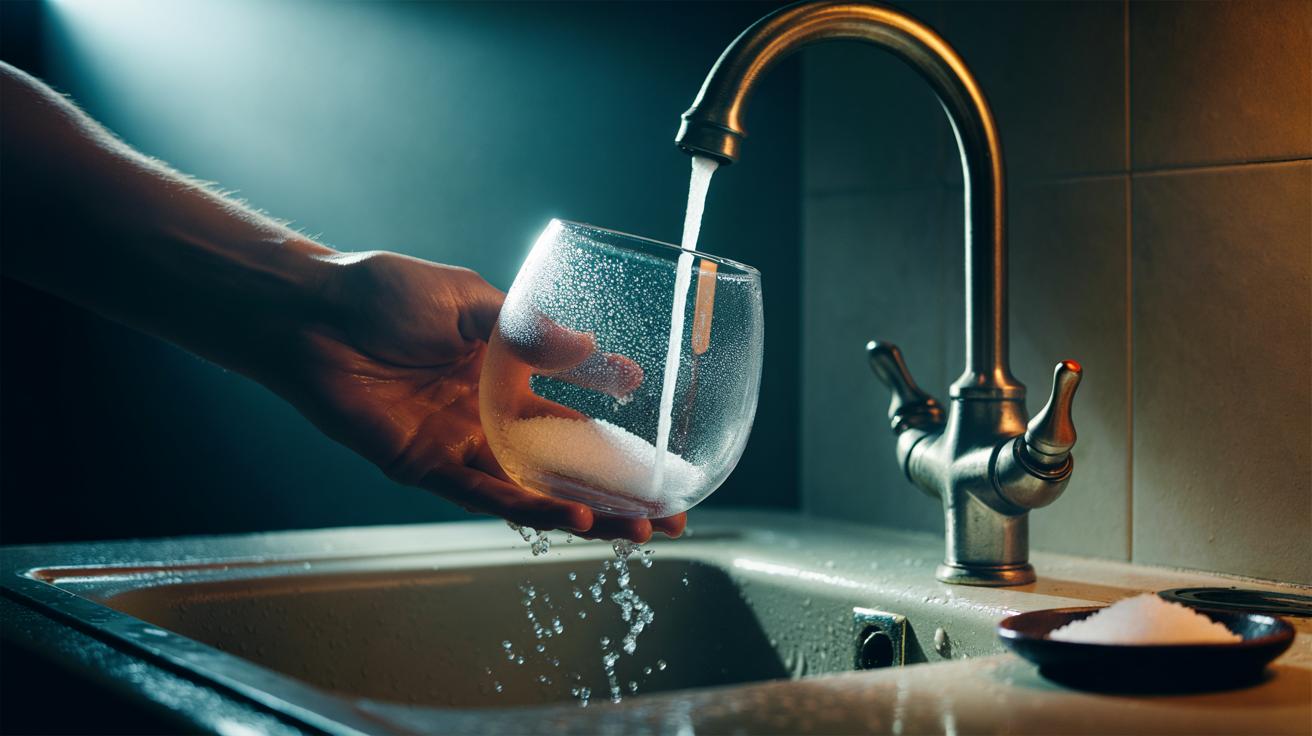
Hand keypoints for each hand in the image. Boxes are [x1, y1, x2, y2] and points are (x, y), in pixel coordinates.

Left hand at [269, 250, 685, 541]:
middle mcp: (489, 418)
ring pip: (536, 490)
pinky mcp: (428, 467)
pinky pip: (487, 495)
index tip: (660, 430)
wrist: (313, 315)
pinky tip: (577, 517)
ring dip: (589, 512)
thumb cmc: (382, 294)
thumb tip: (589, 348)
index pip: (572, 407)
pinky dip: (530, 508)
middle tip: (670, 511)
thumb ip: (526, 332)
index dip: (615, 421)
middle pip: (565, 464)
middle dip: (619, 490)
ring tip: (640, 528)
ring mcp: (462, 446)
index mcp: (502, 375)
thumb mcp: (470, 301)